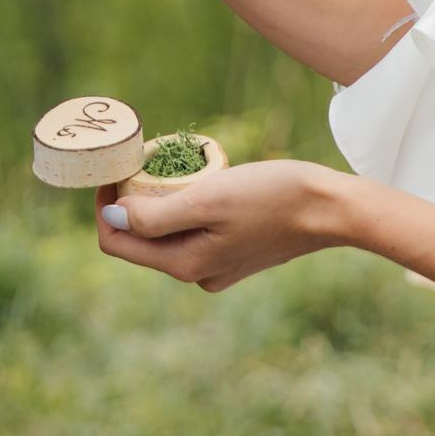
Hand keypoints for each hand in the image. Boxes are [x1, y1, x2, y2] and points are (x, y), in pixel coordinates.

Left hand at [93, 160, 347, 292]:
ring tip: (167, 168)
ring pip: (166, 234)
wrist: (329, 208)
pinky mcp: (233, 255)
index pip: (117, 242)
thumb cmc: (270, 197)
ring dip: (157, 203)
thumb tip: (113, 219)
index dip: (105, 206)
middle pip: (139, 240)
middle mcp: (196, 274)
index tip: (114, 168)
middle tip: (140, 161)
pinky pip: (191, 232)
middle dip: (130, 202)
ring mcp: (216, 267)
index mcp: (184, 265)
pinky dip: (184, 208)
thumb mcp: (207, 199)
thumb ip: (155, 216)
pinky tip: (198, 183)